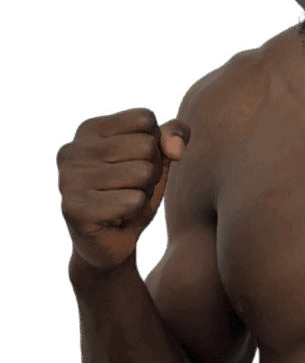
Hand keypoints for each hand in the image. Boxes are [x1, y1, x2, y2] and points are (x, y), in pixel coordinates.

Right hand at [57, 108, 189, 270]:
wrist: (114, 242)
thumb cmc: (134, 193)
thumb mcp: (159, 159)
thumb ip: (173, 136)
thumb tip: (176, 149)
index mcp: (90, 130)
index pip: (145, 119)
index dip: (155, 146)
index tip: (137, 164)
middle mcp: (73, 150)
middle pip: (147, 146)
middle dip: (152, 172)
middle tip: (133, 189)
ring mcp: (69, 179)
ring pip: (143, 173)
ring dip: (144, 193)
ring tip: (126, 202)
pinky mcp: (75, 208)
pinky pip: (134, 201)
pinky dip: (136, 212)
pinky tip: (119, 218)